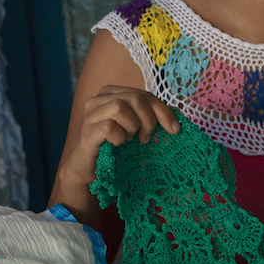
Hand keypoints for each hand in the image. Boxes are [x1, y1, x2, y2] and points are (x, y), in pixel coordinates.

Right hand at [58, 86, 178, 188]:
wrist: (89, 170)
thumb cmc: (114, 147)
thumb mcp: (135, 128)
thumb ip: (152, 116)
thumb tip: (177, 112)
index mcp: (111, 93)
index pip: (144, 94)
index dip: (163, 110)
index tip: (174, 129)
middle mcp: (98, 99)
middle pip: (135, 98)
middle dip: (148, 120)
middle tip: (146, 138)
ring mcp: (90, 114)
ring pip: (120, 107)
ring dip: (132, 127)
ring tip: (129, 139)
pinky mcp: (86, 132)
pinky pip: (109, 127)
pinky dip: (119, 138)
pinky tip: (118, 145)